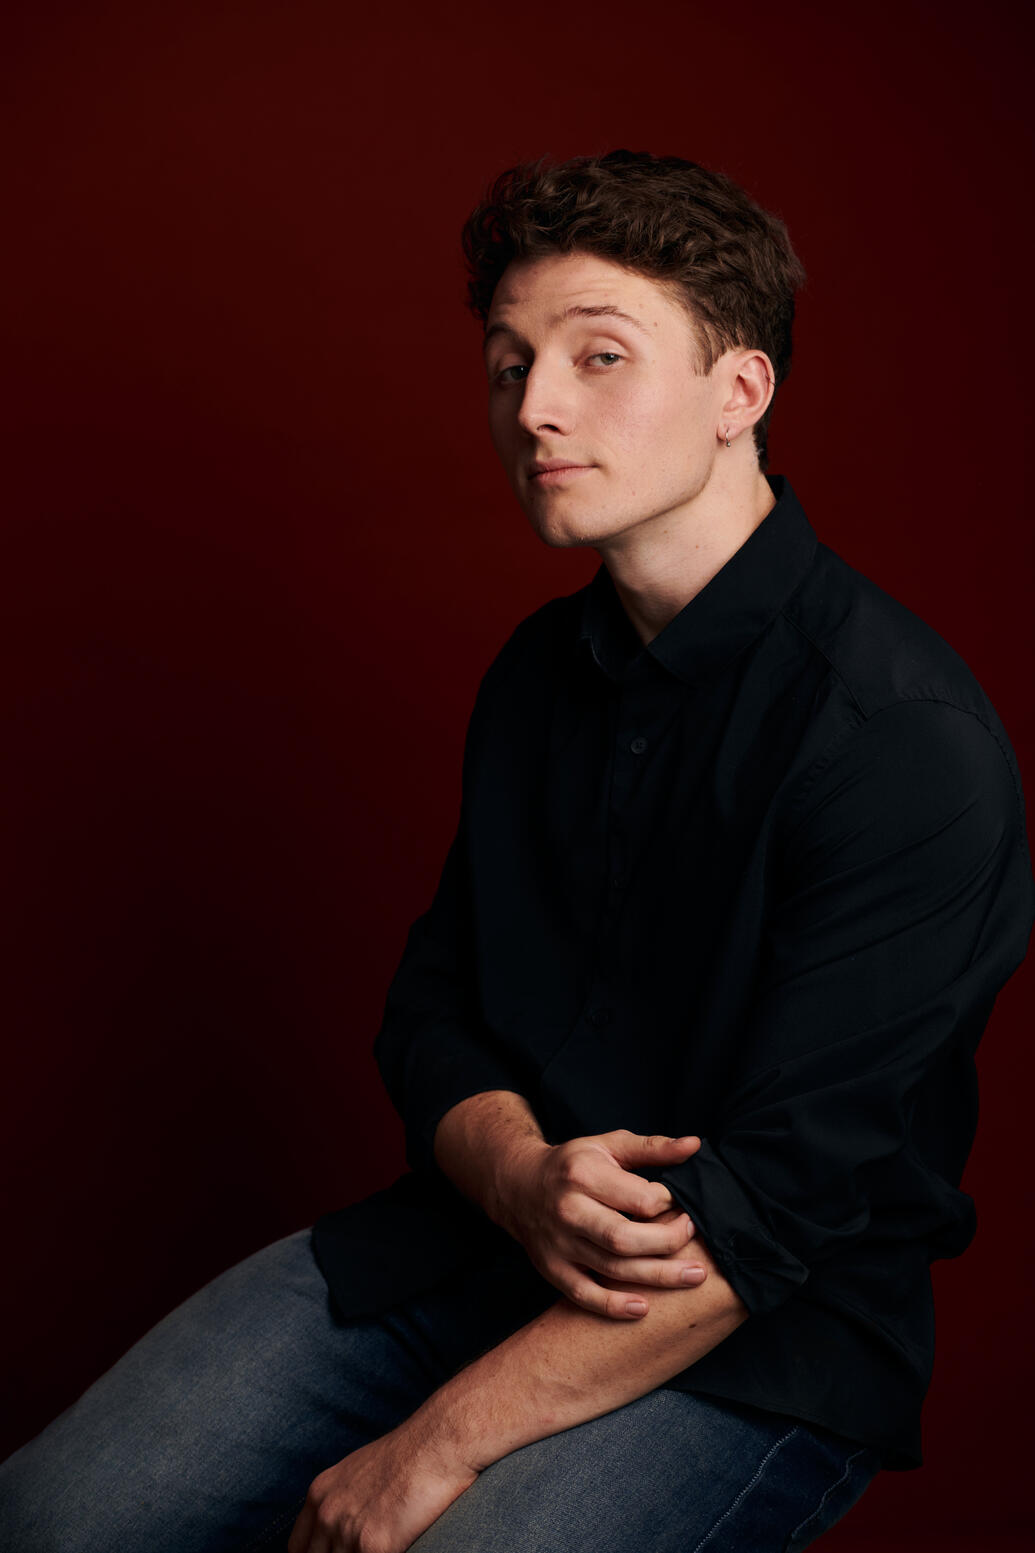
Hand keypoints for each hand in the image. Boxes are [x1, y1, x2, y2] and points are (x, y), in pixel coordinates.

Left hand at [288, 1423, 475, 1552]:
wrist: (437, 1443)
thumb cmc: (407, 1455)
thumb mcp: (357, 1472)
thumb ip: (341, 1502)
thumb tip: (342, 1530)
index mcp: (319, 1494)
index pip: (298, 1548)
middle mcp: (327, 1514)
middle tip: (361, 1550)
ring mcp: (348, 1532)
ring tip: (379, 1547)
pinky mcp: (375, 1547)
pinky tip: (397, 1549)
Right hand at [493, 1128, 705, 1318]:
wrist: (519, 1185)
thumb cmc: (574, 1164)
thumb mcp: (609, 1146)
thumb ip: (653, 1148)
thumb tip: (694, 1145)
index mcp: (584, 1174)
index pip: (639, 1197)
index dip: (669, 1203)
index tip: (682, 1204)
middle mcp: (569, 1210)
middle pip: (625, 1238)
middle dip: (668, 1243)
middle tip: (694, 1238)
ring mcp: (558, 1243)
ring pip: (612, 1269)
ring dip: (657, 1277)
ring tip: (694, 1275)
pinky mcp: (552, 1268)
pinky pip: (584, 1294)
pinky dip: (613, 1306)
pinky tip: (644, 1308)